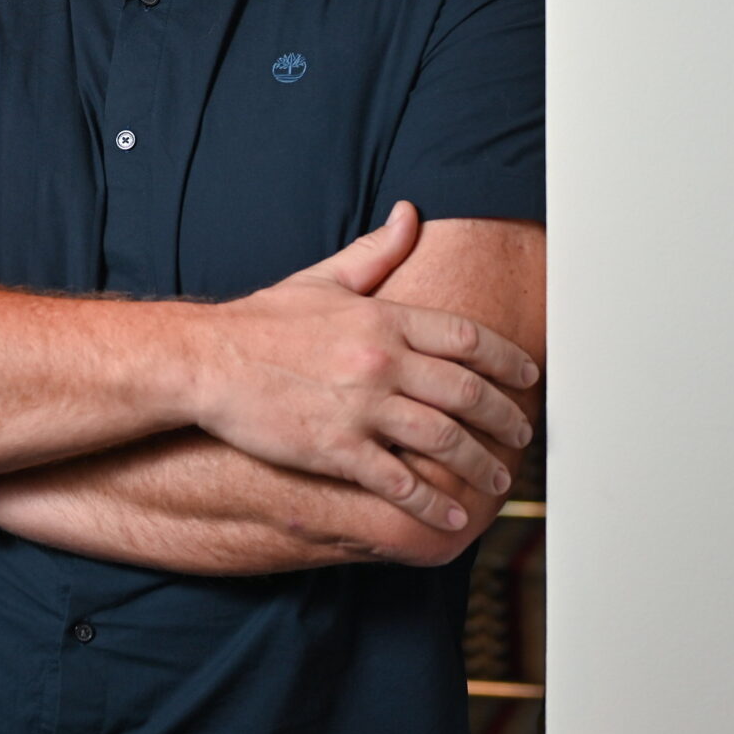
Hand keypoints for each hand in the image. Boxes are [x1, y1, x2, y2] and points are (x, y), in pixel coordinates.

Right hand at [192, 203, 538, 529]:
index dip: (509, 361)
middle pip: (468, 393)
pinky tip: (449, 518)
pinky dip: (431, 503)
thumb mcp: (321, 280)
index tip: (529, 378)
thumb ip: (374, 253)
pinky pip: (398, 480)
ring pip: (444, 440)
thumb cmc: (259, 324)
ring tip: (496, 480)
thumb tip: (411, 215)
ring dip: (480, 465)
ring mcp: (361, 406)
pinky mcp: (336, 447)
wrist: (204, 360)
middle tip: (522, 436)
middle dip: (506, 419)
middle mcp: (381, 361)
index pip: (469, 338)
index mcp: (382, 318)